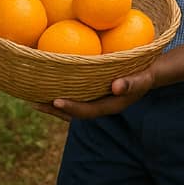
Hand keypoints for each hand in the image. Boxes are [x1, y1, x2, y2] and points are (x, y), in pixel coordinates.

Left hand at [32, 66, 156, 121]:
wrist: (150, 72)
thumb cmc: (147, 72)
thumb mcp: (143, 77)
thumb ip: (132, 83)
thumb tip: (117, 87)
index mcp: (110, 106)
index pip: (87, 111)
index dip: (70, 108)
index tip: (54, 101)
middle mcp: (100, 106)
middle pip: (73, 112)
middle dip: (53, 109)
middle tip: (33, 102)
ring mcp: (96, 101)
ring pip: (71, 105)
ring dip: (52, 103)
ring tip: (33, 96)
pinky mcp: (93, 93)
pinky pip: (74, 94)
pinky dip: (61, 91)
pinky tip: (49, 82)